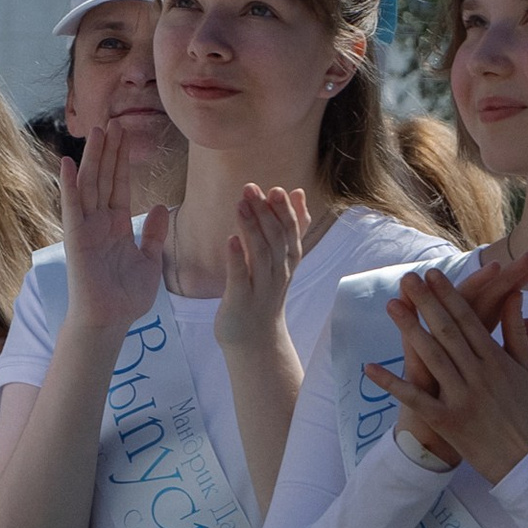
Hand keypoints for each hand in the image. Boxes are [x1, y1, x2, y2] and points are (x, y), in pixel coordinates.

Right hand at [59, 120, 167, 334]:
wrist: (110, 320)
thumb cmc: (127, 297)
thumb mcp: (150, 261)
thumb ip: (155, 234)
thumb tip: (163, 206)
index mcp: (117, 225)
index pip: (119, 185)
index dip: (122, 160)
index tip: (125, 136)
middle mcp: (100, 221)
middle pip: (104, 178)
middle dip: (109, 151)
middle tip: (112, 122)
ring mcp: (86, 227)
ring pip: (90, 185)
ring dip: (93, 158)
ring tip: (98, 131)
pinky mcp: (76, 238)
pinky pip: (72, 207)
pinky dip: (69, 185)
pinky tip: (68, 163)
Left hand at [215, 184, 306, 357]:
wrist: (256, 339)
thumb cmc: (264, 291)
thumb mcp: (282, 258)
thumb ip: (291, 226)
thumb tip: (297, 191)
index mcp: (286, 260)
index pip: (290, 231)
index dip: (283, 210)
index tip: (275, 189)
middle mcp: (278, 272)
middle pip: (275, 239)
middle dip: (265, 212)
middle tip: (251, 188)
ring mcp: (260, 287)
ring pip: (260, 254)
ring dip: (251, 228)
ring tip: (240, 205)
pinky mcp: (241, 300)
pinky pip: (240, 277)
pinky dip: (237, 258)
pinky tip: (230, 239)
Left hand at [366, 263, 527, 481]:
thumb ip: (518, 332)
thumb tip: (515, 296)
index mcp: (497, 360)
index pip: (469, 320)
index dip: (449, 296)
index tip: (432, 274)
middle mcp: (478, 375)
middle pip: (447, 332)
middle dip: (426, 302)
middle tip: (407, 278)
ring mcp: (461, 398)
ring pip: (432, 357)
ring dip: (410, 330)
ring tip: (391, 305)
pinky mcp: (447, 421)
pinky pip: (415, 399)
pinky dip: (392, 383)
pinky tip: (370, 367)